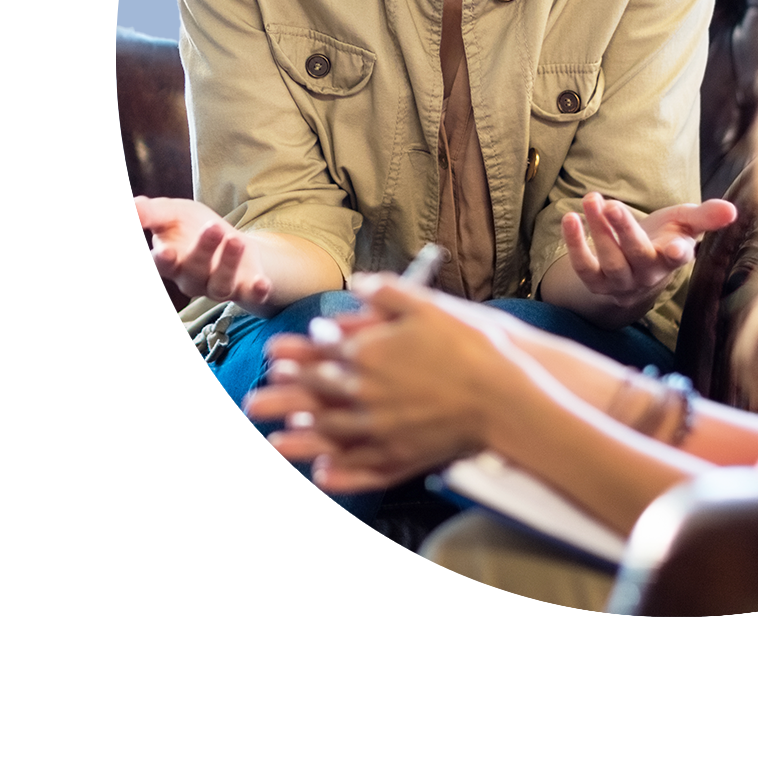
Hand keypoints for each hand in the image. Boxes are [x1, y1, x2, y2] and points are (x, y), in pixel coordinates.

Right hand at [135, 196, 272, 309]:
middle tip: (214, 227)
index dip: (163, 261)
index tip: (165, 251)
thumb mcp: (173, 213)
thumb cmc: (192, 227)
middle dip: (204, 250)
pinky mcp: (244, 289)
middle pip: (194, 271)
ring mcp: (218, 286)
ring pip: (220, 284)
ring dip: (228, 264)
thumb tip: (131, 206)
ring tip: (236, 240)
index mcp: (171, 261)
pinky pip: (249, 296)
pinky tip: (262, 283)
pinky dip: (256, 292)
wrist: (229, 240)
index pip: (163, 265)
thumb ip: (152, 212)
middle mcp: (192, 279)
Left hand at [246, 276, 527, 493]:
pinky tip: (322, 475)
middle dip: (281, 397)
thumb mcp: (430, 304)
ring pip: (329, 435)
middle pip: (314, 396)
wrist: (505, 393)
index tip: (274, 356)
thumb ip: (389, 291)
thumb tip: (359, 282)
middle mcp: (367, 393)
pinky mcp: (402, 455)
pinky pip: (361, 466)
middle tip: (252, 404)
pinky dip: (339, 473)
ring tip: (273, 443)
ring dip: (298, 439)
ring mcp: (382, 428)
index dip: (295, 354)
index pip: (322, 353)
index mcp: (370, 353)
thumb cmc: (471, 345)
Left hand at [555, 194, 737, 313]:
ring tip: (590, 200)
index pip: (678, 259)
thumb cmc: (664, 238)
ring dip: (598, 231)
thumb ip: (706, 216)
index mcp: (672, 260)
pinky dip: (574, 245)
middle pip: (637, 255)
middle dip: (624, 231)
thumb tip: (733, 209)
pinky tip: (569, 219)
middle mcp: (647, 275)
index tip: (676, 246)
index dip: (678, 253)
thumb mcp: (685, 224)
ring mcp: (620, 282)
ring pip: (610, 261)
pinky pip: (584, 268)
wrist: (636, 269)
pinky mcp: (596, 282)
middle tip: (612, 204)